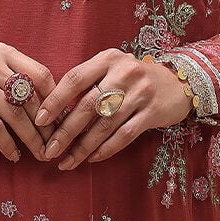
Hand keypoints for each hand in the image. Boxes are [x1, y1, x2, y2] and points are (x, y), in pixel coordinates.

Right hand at [0, 42, 53, 160]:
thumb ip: (14, 80)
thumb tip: (50, 106)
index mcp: (2, 52)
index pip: (41, 74)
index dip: (56, 100)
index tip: (62, 121)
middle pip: (30, 97)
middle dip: (46, 125)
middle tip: (55, 144)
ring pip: (15, 114)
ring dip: (31, 138)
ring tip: (40, 153)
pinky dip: (7, 144)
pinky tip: (13, 155)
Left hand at [38, 49, 192, 168]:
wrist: (180, 82)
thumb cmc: (135, 79)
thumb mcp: (112, 69)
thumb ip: (88, 82)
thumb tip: (54, 111)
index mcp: (107, 59)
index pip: (74, 79)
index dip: (55, 101)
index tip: (39, 121)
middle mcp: (124, 73)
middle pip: (87, 106)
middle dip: (65, 132)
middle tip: (50, 151)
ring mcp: (140, 93)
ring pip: (104, 124)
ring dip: (83, 147)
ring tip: (68, 161)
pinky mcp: (153, 112)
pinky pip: (124, 135)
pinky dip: (106, 149)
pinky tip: (92, 158)